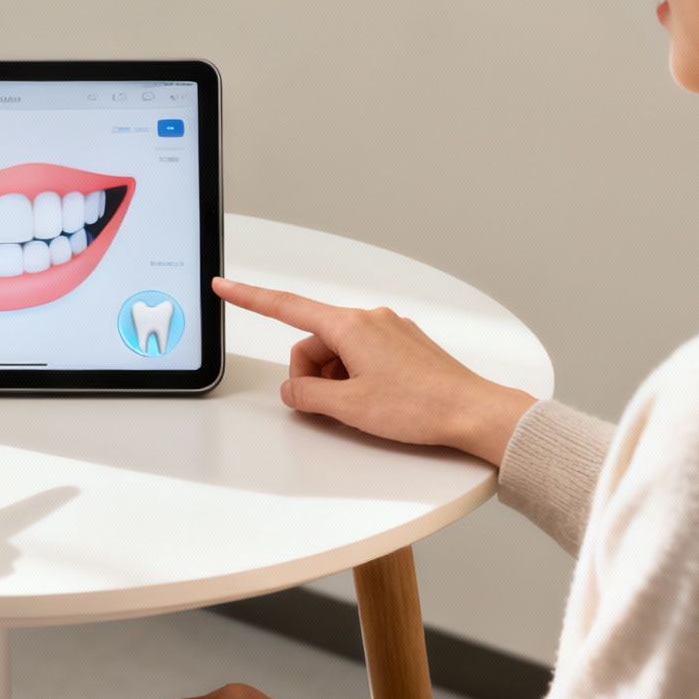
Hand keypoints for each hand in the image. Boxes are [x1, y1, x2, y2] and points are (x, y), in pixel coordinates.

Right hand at [213, 276, 536, 466]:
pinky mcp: (404, 344)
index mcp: (351, 325)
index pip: (287, 307)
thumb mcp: (350, 408)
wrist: (474, 412)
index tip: (224, 287)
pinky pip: (363, 355)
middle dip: (312, 373)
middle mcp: (370, 319)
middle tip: (330, 406)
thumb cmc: (421, 407)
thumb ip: (308, 395)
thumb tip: (293, 390)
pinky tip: (378, 401)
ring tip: (361, 407)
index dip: (250, 298)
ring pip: (339, 351)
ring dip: (337, 379)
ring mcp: (390, 329)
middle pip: (314, 341)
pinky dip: (357, 377)